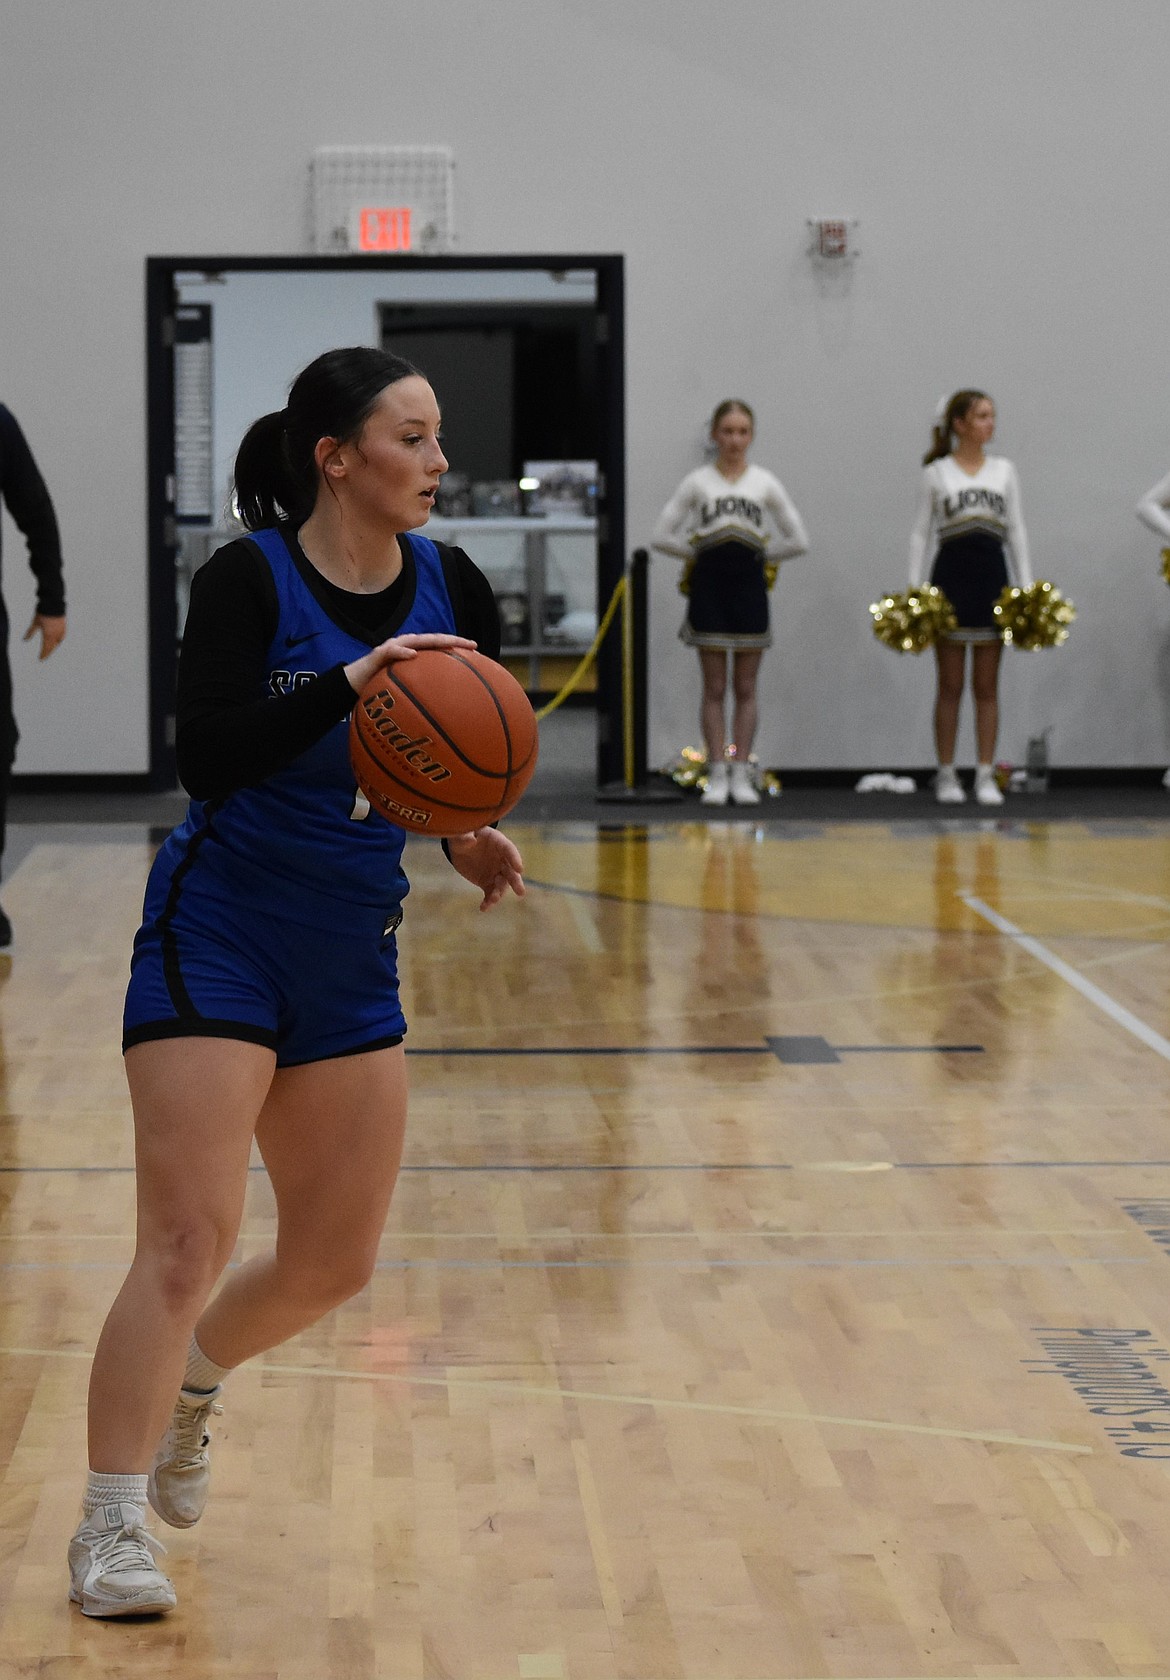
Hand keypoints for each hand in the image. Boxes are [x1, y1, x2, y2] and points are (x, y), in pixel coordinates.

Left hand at [24, 613, 65, 659]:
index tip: (41, 659)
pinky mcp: (64, 627)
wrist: (53, 604)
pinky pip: (61, 637)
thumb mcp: (35, 623)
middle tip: (44, 657)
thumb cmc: (43, 612)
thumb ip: (30, 632)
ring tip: (50, 650)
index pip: (45, 648)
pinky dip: (58, 641)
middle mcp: (55, 635)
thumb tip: (24, 639)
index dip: (43, 654)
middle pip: (52, 647)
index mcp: (48, 635)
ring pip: (57, 643)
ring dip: (53, 647)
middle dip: (48, 652)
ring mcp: (61, 631)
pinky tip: (58, 641)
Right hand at [344, 632, 475, 696]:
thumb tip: (443, 710)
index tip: (478, 651)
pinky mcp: (378, 654)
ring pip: (417, 640)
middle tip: (473, 644)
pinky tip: (413, 655)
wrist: (353, 683)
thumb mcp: (405, 689)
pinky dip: (402, 653)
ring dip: (434, 641)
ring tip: (450, 643)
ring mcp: (393, 647)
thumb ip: (420, 692)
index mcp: (415, 653)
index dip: (457, 647)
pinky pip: (391, 652)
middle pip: (434, 640)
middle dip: (453, 640)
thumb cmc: (381, 687)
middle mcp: (407, 646)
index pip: (439, 647)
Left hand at [445, 827, 524, 911]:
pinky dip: (488, 901)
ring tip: (493, 900)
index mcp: (498, 843)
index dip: (515, 859)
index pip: (509, 850)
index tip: (520, 869)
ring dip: (498, 894)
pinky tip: (483, 908)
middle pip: (511, 871)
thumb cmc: (465, 836)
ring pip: (501, 885)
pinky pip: (490, 894)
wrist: (461, 848)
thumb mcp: (462, 834)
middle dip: (515, 881)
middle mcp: (501, 860)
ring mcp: (496, 873)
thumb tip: (470, 840)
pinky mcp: (488, 883)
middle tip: (520, 892)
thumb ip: (465, 837)